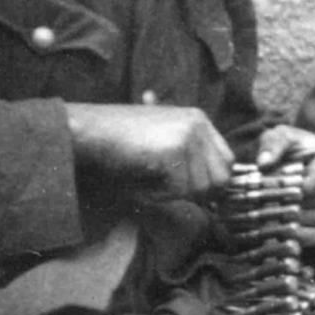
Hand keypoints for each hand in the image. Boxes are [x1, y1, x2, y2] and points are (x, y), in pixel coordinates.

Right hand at [67, 102, 233, 200]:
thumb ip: (191, 159)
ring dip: (174, 195)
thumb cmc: (118, 140)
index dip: (213, 182)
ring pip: (201, 188)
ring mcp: (187, 136)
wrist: (86, 131)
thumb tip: (217, 194)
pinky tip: (141, 183)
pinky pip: (179, 191)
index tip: (194, 192)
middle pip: (221, 178)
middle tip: (169, 190)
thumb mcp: (162, 140)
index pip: (228, 161)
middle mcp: (198, 125)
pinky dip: (159, 195)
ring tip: (148, 182)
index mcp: (198, 119)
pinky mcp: (174, 151)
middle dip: (199, 193)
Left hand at [256, 125, 314, 248]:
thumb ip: (273, 143)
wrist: (298, 169)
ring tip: (262, 215)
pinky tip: (272, 228)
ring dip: (283, 222)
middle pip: (310, 207)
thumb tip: (263, 163)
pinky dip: (290, 237)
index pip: (311, 186)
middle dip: (282, 206)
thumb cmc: (292, 151)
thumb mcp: (281, 137)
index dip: (286, 189)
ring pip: (310, 224)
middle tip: (258, 205)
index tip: (266, 188)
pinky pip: (312, 239)